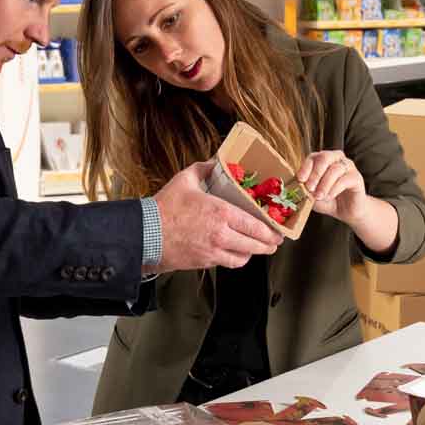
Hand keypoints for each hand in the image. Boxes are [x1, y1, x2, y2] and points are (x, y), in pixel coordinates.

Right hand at [153, 161, 283, 273]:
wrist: (146, 233)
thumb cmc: (164, 208)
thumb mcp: (185, 180)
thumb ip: (204, 169)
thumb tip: (214, 161)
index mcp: (221, 213)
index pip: (256, 226)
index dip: (271, 231)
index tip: (277, 231)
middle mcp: (222, 234)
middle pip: (255, 245)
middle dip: (268, 245)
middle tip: (273, 242)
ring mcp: (214, 251)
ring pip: (243, 257)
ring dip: (253, 254)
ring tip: (257, 249)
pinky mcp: (204, 262)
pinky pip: (227, 263)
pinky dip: (236, 260)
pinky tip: (236, 254)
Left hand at [297, 150, 367, 224]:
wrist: (346, 212)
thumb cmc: (328, 200)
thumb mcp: (312, 195)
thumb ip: (306, 189)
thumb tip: (298, 186)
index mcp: (323, 160)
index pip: (313, 157)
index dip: (305, 167)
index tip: (300, 179)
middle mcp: (336, 159)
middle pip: (325, 157)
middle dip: (315, 173)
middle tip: (310, 188)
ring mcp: (348, 167)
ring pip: (335, 169)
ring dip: (324, 184)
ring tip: (319, 196)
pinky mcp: (357, 177)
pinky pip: (345, 179)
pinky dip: (334, 188)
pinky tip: (329, 196)